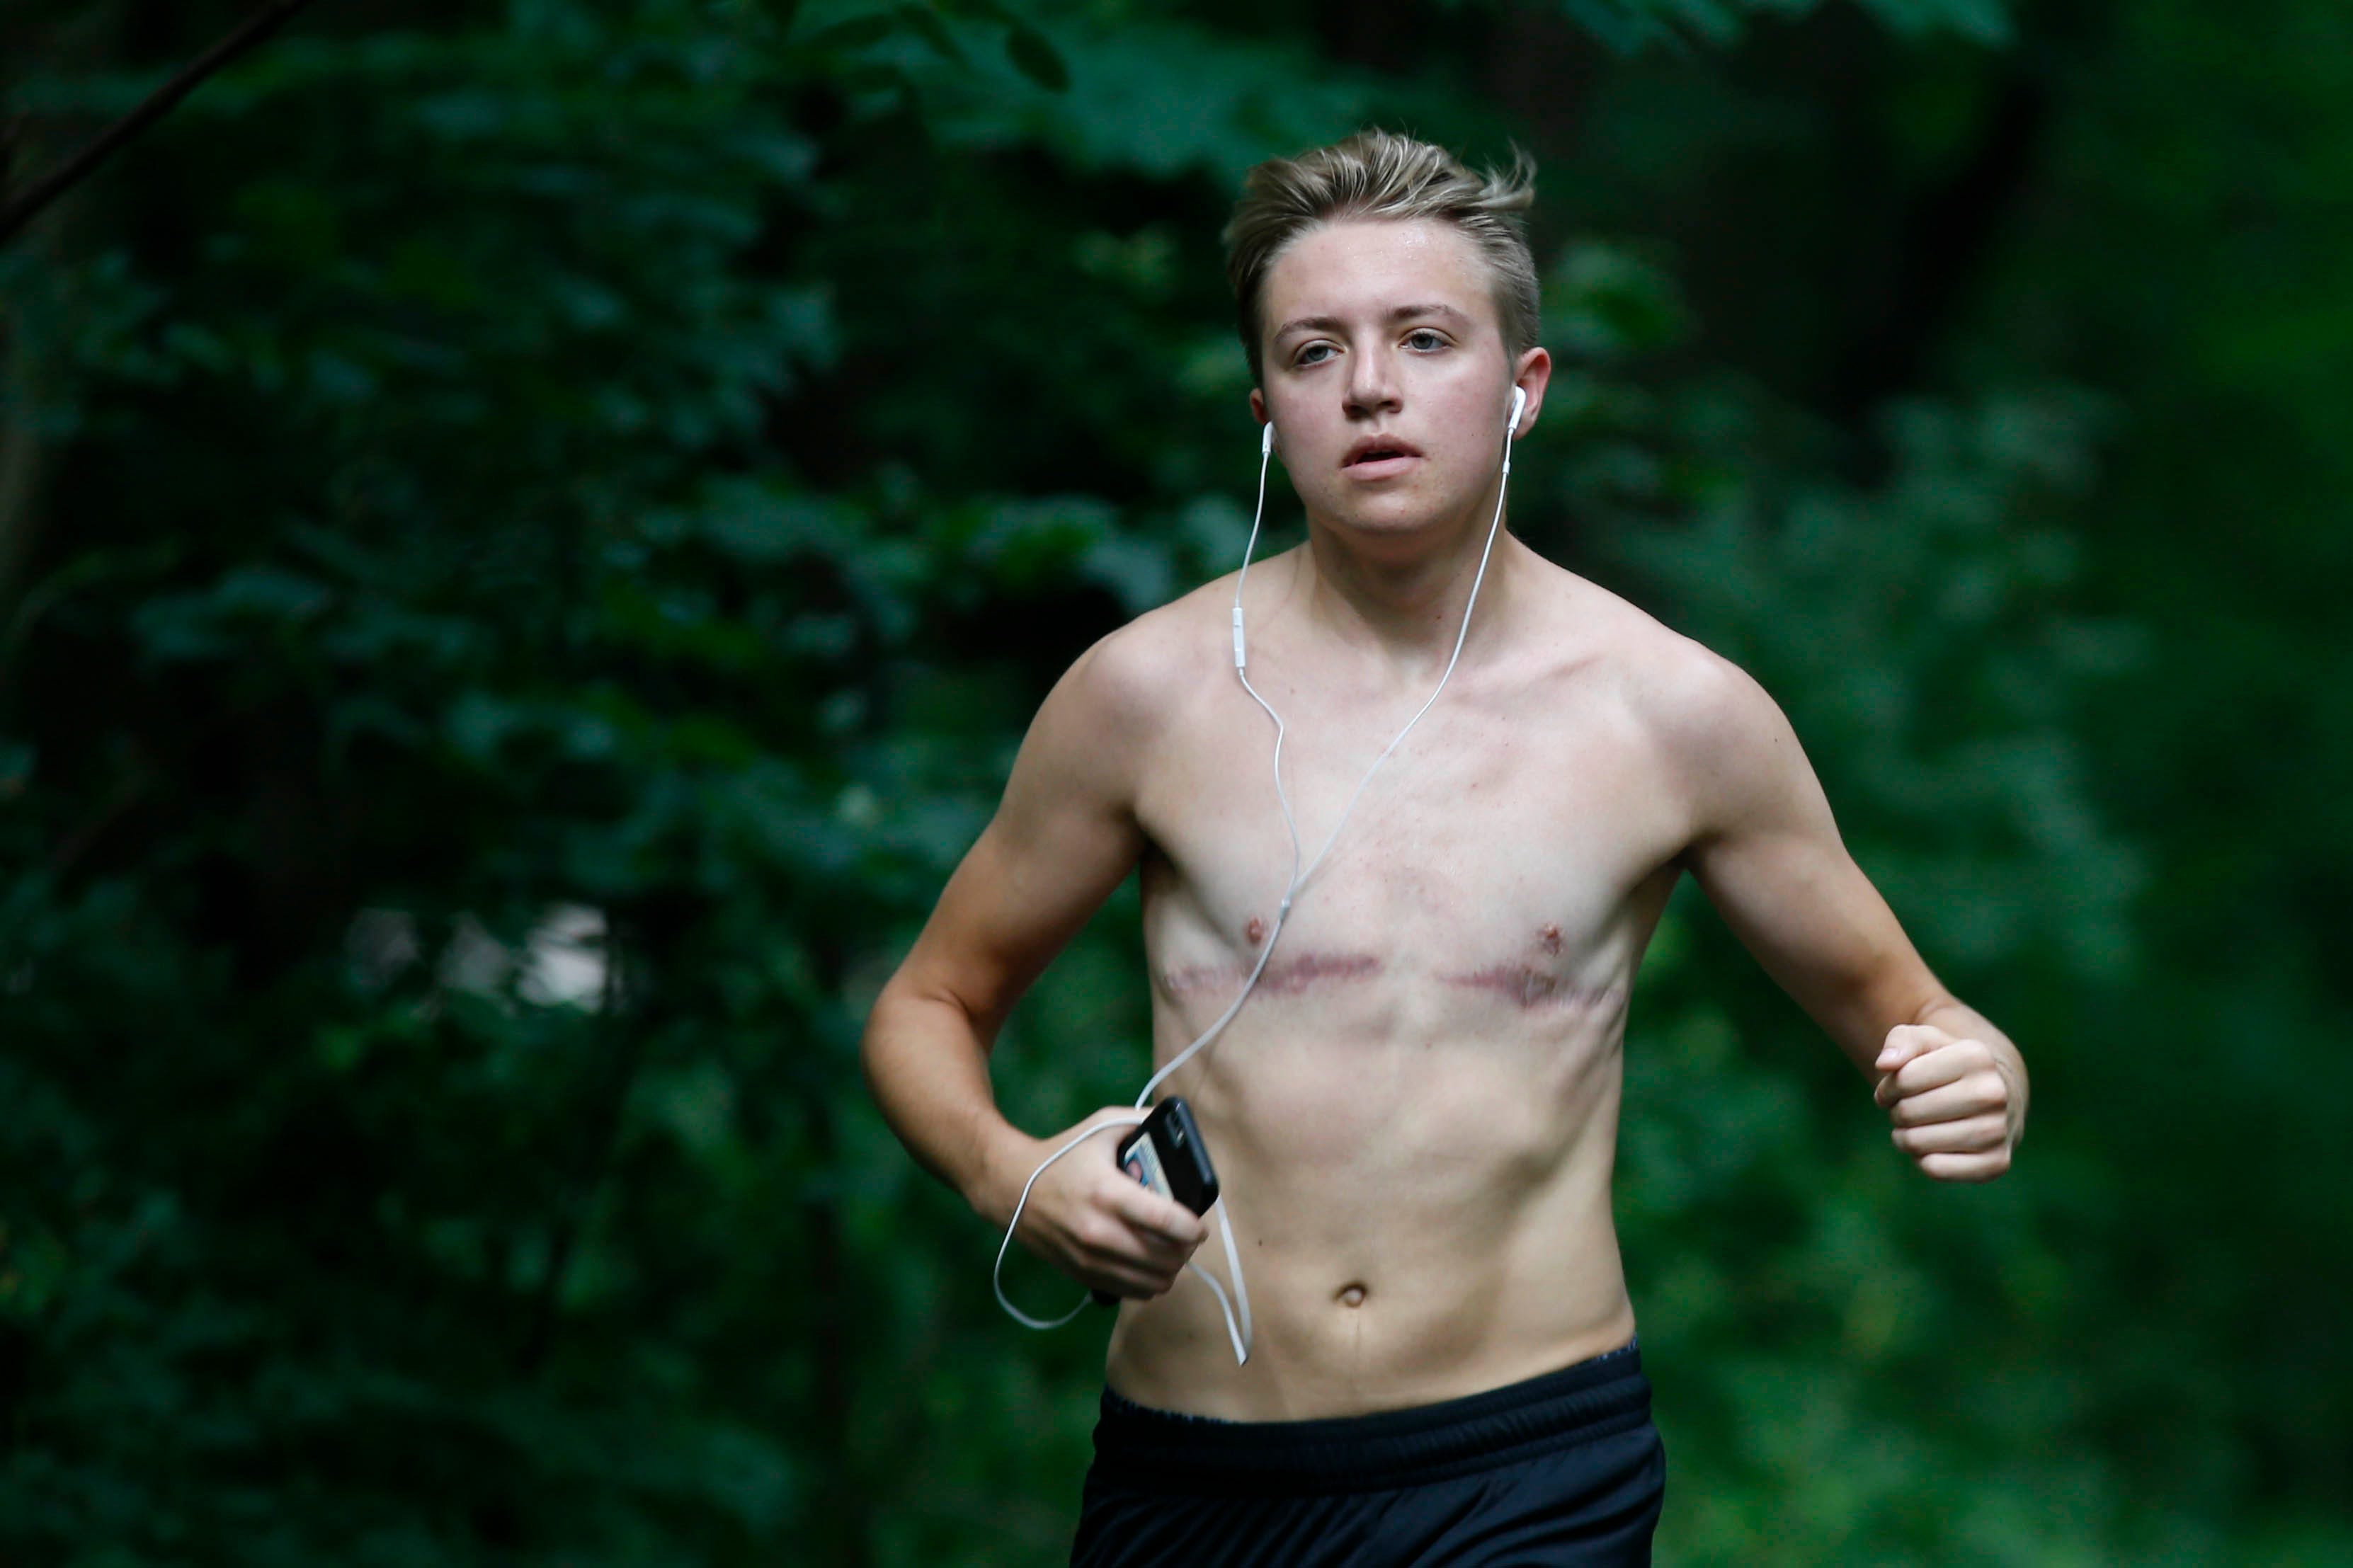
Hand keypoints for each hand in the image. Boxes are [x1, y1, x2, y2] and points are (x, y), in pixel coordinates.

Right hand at [993, 1108, 1207, 1299]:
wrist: (1012, 1189)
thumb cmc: (1062, 1155)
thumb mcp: (1101, 1126)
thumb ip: (1142, 1121)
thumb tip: (1181, 1130)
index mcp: (1107, 1192)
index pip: (1165, 1220)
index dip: (1192, 1227)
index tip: (1199, 1225)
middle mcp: (1099, 1231)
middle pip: (1165, 1257)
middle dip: (1186, 1248)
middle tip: (1188, 1236)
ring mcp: (1090, 1259)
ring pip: (1153, 1281)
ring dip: (1171, 1268)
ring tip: (1172, 1250)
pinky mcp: (1084, 1276)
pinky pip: (1133, 1292)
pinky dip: (1149, 1283)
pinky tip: (1149, 1265)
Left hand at [1873, 1024, 2020, 1181]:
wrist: (1992, 1098)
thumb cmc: (1946, 1066)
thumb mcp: (1924, 1041)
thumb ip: (1901, 1042)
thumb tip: (1885, 1064)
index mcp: (1976, 1057)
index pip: (1903, 1079)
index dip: (1887, 1087)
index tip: (1894, 1088)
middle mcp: (1994, 1093)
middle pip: (1909, 1113)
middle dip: (1896, 1112)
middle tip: (1906, 1109)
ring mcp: (1998, 1131)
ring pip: (1917, 1143)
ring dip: (1905, 1137)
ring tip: (1916, 1127)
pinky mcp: (1996, 1163)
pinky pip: (1935, 1169)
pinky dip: (1922, 1160)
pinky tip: (1931, 1147)